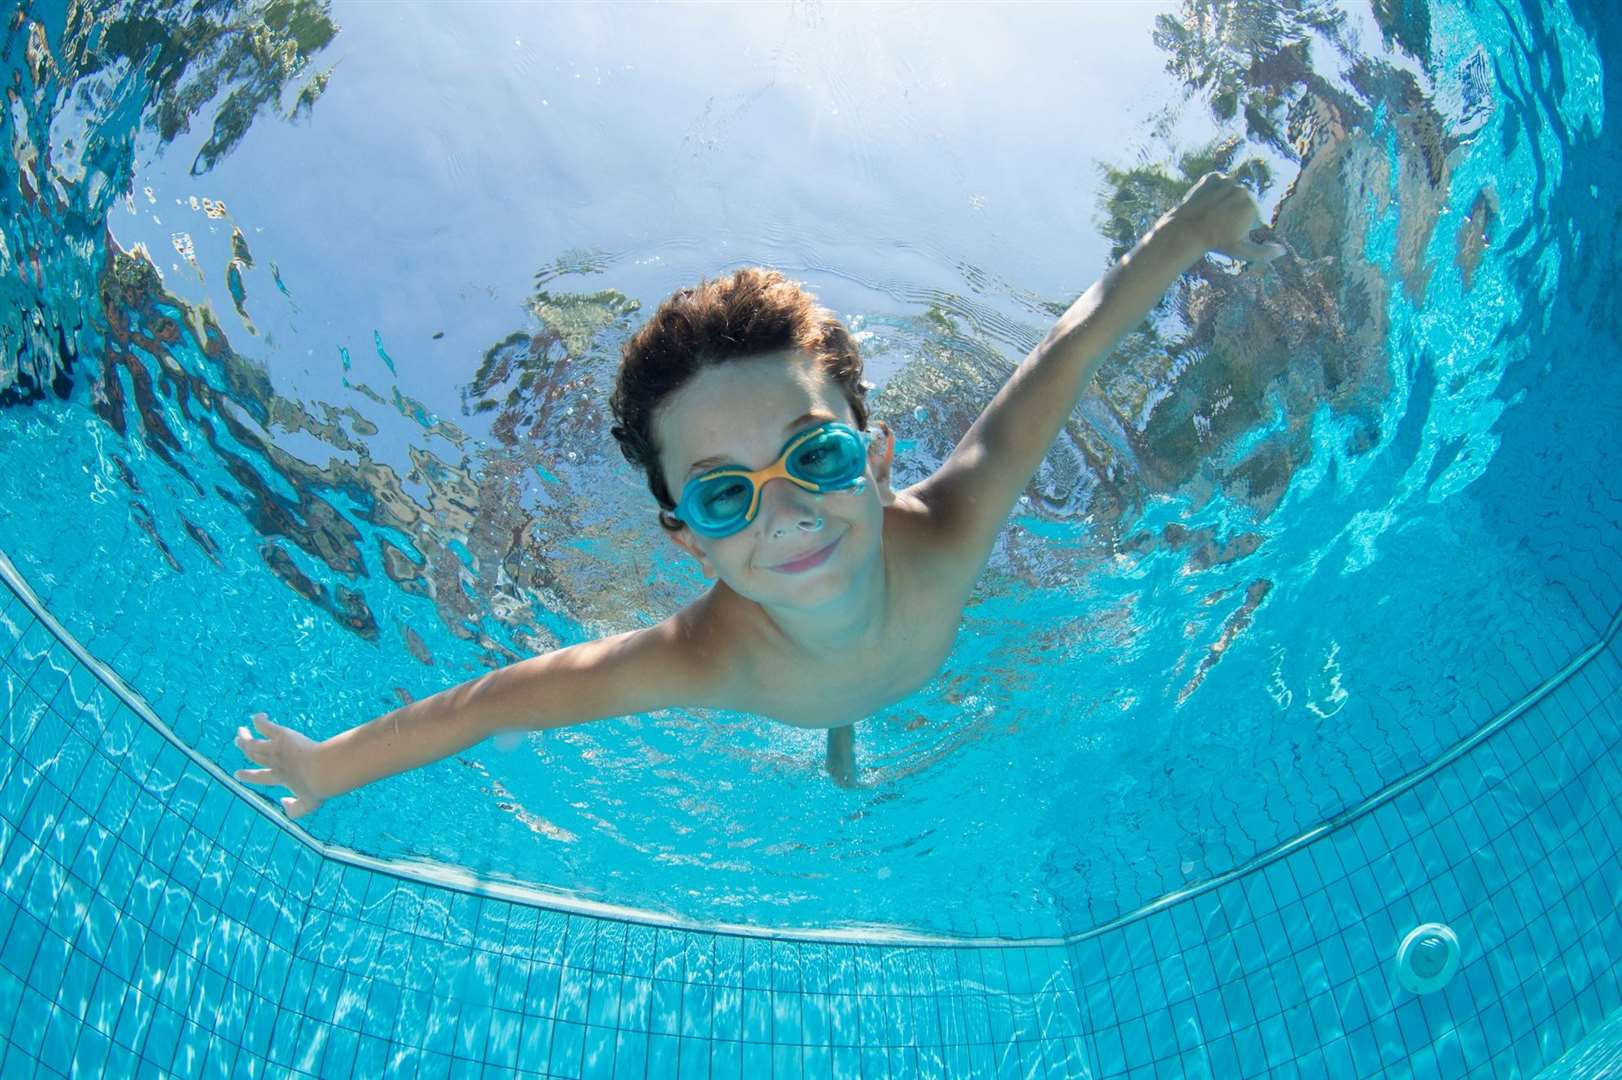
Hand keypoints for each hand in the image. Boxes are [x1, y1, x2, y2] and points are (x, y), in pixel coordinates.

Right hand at [234, 712, 327, 819]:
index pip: (261, 777)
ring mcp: (275, 749)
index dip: (249, 776)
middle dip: (245, 749)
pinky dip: (259, 721)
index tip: (238, 774)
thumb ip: (294, 810)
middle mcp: (274, 763)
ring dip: (245, 736)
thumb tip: (282, 801)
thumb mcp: (309, 805)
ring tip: (241, 730)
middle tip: (238, 742)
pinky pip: (264, 726)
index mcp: (280, 778)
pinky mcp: (281, 736)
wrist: (323, 771)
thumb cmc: (320, 787)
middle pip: (254, 755)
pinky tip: (258, 716)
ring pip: (253, 743)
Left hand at [1159, 172, 1287, 262]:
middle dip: (1234, 212)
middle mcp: (1242, 190)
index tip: (1228, 232)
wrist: (1186, 231)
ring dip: (1224, 201)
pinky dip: (1214, 191)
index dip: (1241, 226)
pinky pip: (1218, 183)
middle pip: (1242, 202)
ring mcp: (1227, 180)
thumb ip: (1264, 253)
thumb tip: (1283, 251)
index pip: (1252, 215)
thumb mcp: (1242, 251)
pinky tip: (1207, 203)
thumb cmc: (1216, 243)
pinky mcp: (1212, 176)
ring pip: (1230, 192)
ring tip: (1212, 214)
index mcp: (1252, 206)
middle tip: (1218, 224)